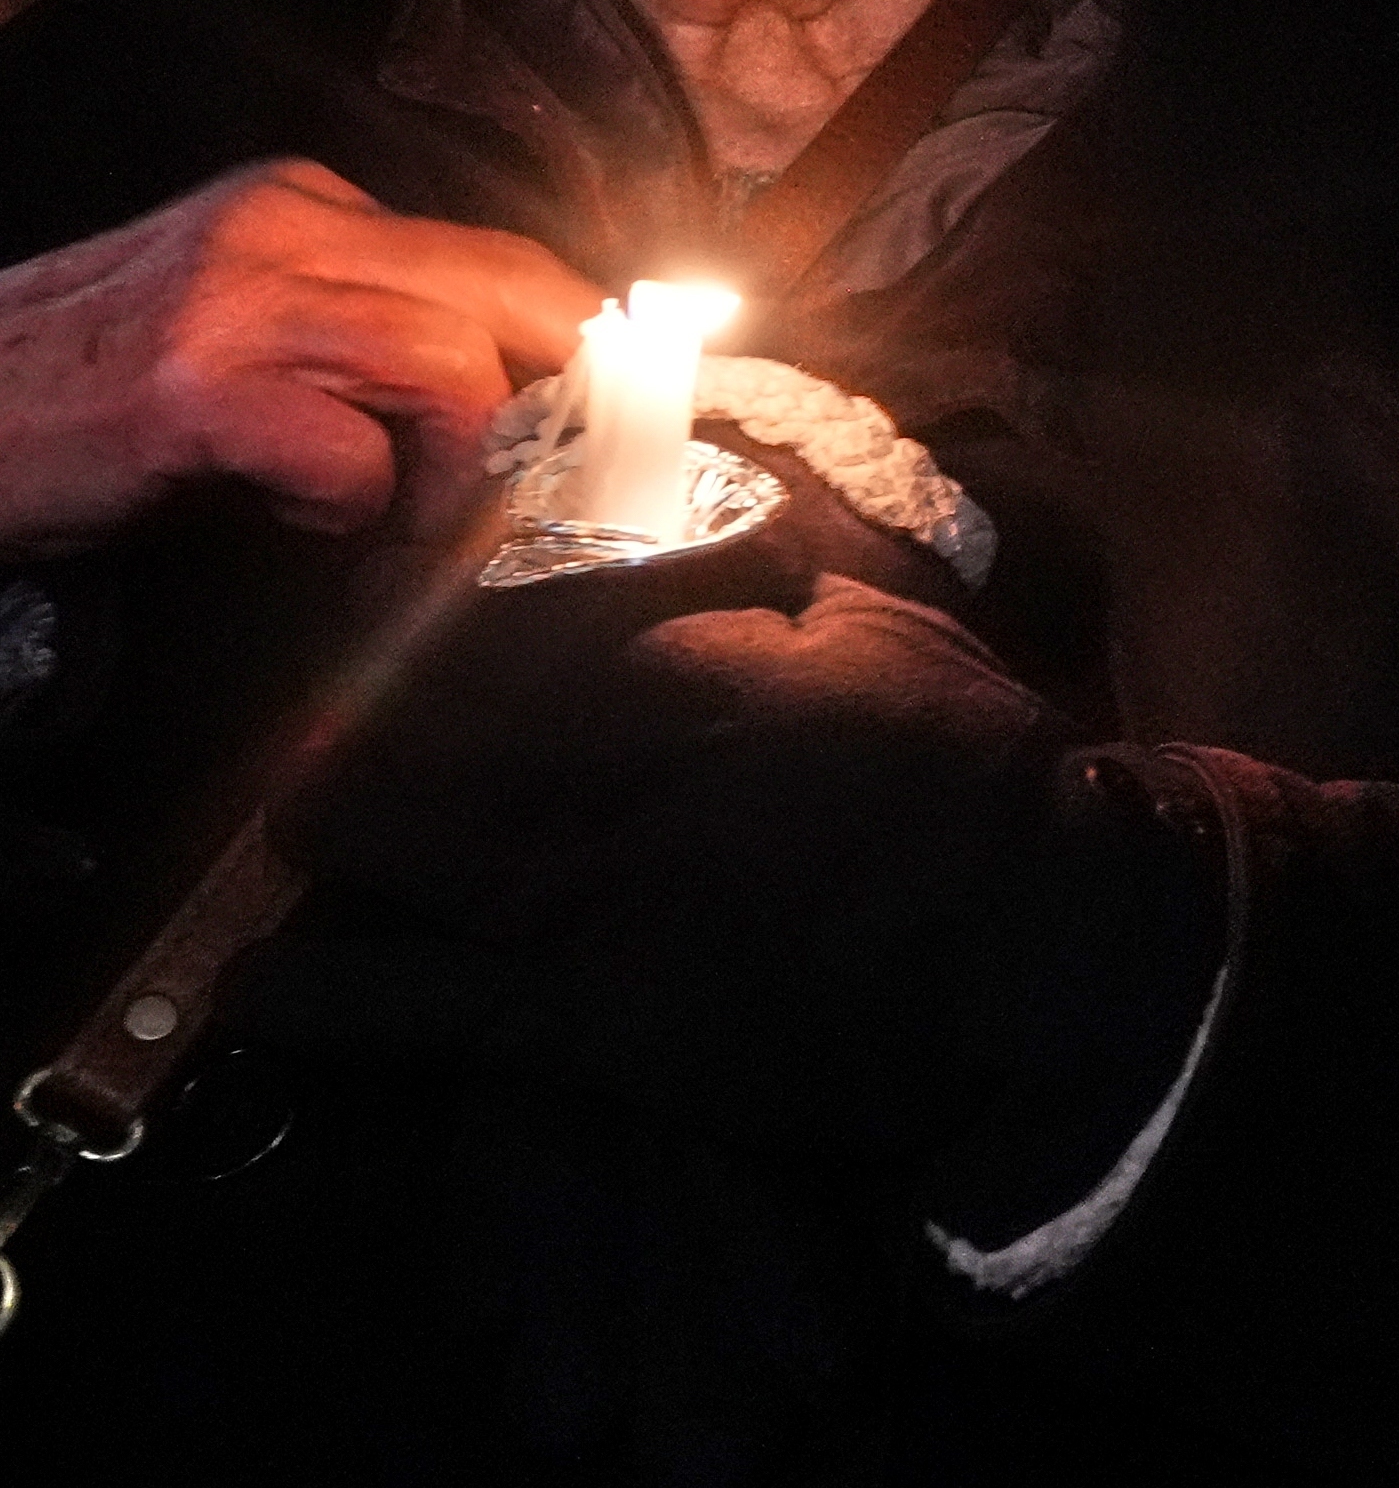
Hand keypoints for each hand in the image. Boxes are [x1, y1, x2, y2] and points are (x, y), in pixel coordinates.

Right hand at [0, 161, 598, 555]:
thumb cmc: (95, 392)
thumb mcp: (245, 331)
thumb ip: (367, 344)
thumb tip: (526, 411)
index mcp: (306, 204)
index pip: (501, 257)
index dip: (587, 346)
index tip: (636, 419)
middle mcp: (283, 227)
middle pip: (512, 287)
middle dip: (578, 395)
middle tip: (582, 482)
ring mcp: (236, 301)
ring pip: (450, 362)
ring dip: (464, 469)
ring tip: (423, 527)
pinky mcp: (192, 391)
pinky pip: (345, 450)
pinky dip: (356, 507)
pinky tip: (310, 524)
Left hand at [249, 575, 1223, 1238]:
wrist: (1037, 946)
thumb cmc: (972, 772)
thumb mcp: (891, 617)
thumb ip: (777, 540)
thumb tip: (692, 466)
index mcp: (674, 657)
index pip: (486, 592)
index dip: (426, 584)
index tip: (417, 584)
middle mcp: (594, 767)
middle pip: (381, 706)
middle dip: (349, 698)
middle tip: (358, 705)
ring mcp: (566, 899)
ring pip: (354, 828)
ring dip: (325, 815)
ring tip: (337, 819)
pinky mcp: (567, 1021)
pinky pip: (374, 1000)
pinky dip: (300, 985)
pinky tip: (273, 974)